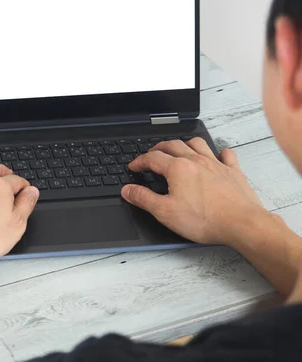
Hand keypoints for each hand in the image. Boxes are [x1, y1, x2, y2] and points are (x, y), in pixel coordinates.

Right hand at [120, 138, 265, 244]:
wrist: (242, 224)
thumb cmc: (205, 219)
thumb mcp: (165, 212)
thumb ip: (143, 198)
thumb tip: (127, 190)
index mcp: (177, 169)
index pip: (152, 158)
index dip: (139, 161)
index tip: (134, 166)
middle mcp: (196, 161)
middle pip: (173, 145)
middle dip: (158, 148)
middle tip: (151, 154)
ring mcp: (216, 164)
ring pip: (197, 144)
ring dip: (185, 143)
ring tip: (179, 148)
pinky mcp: (233, 172)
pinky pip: (226, 154)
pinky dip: (219, 152)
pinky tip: (217, 156)